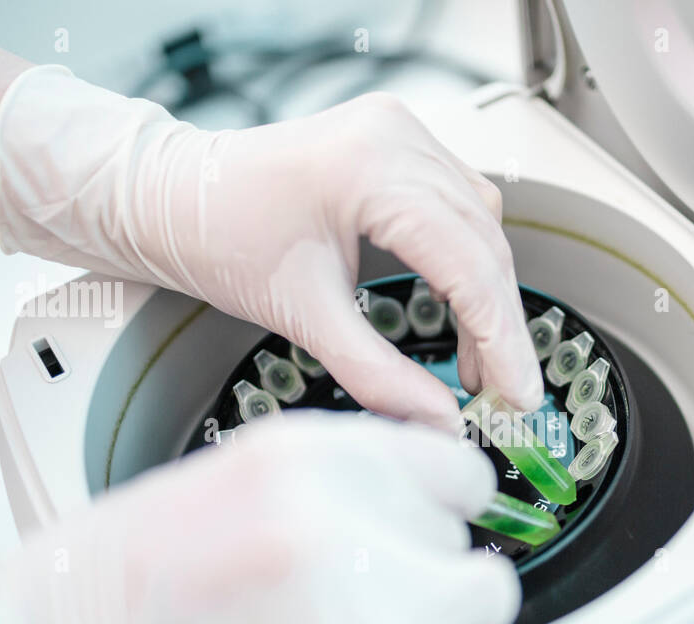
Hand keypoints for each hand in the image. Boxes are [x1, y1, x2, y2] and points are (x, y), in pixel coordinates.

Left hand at [0, 66, 543, 430]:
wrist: (174, 196)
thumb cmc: (219, 239)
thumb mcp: (303, 317)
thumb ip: (378, 376)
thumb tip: (441, 422)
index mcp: (371, 168)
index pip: (468, 262)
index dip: (502, 338)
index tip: (518, 394)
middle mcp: (397, 137)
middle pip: (485, 242)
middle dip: (499, 324)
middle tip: (502, 391)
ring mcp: (401, 132)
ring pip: (482, 223)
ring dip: (487, 293)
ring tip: (476, 360)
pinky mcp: (398, 143)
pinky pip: (460, 203)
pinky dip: (469, 259)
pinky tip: (460, 304)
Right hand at [17, 412, 519, 623]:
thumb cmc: (131, 576)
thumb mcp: (240, 478)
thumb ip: (336, 482)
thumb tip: (410, 501)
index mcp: (317, 454)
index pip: (453, 466)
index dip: (446, 505)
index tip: (433, 529)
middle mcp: (351, 516)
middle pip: (462, 532)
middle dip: (428, 565)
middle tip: (379, 594)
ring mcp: (370, 603)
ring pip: (486, 598)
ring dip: (447, 623)